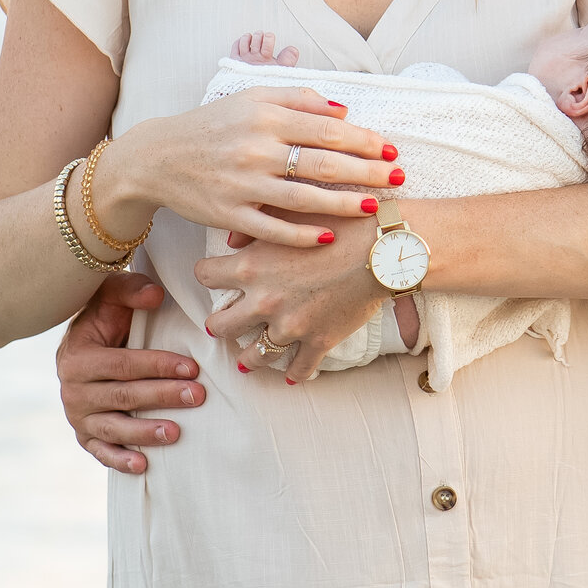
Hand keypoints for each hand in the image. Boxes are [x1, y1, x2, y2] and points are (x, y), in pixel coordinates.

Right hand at [58, 274, 207, 473]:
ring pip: (113, 428)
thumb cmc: (105, 318)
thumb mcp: (110, 296)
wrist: (82, 346)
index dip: (158, 366)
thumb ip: (130, 290)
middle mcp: (73, 389)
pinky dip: (120, 460)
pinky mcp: (84, 435)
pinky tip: (144, 465)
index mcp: (78, 356)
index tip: (193, 368)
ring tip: (176, 433)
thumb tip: (156, 295)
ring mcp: (78, 416)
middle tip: (198, 396)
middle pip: (123, 396)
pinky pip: (100, 452)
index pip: (123, 364)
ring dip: (145, 433)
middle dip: (162, 397)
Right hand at [98, 83, 401, 250]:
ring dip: (343, 204)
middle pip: (323, 162)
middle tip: (398, 177)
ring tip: (374, 208)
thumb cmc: (212, 125)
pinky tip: (329, 237)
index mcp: (264, 116)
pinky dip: (302, 235)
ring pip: (303, 198)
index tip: (390, 148)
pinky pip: (272, 229)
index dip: (364, 140)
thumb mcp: (251, 98)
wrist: (156, 158)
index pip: (327, 129)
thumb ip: (298, 99)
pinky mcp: (229, 215)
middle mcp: (255, 149)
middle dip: (366, 171)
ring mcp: (242, 185)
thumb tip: (343, 111)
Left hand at [194, 219, 387, 382]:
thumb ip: (254, 226)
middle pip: (219, 326)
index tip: (215, 276)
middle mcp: (263, 301)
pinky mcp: (318, 342)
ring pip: (253, 356)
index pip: (204, 275)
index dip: (209, 274)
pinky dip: (293, 373)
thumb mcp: (291, 211)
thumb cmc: (339, 222)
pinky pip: (298, 368)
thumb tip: (231, 242)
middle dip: (219, 324)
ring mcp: (290, 326)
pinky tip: (290, 375)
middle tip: (225, 322)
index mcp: (251, 266)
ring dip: (248, 357)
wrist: (383, 249)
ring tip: (248, 358)